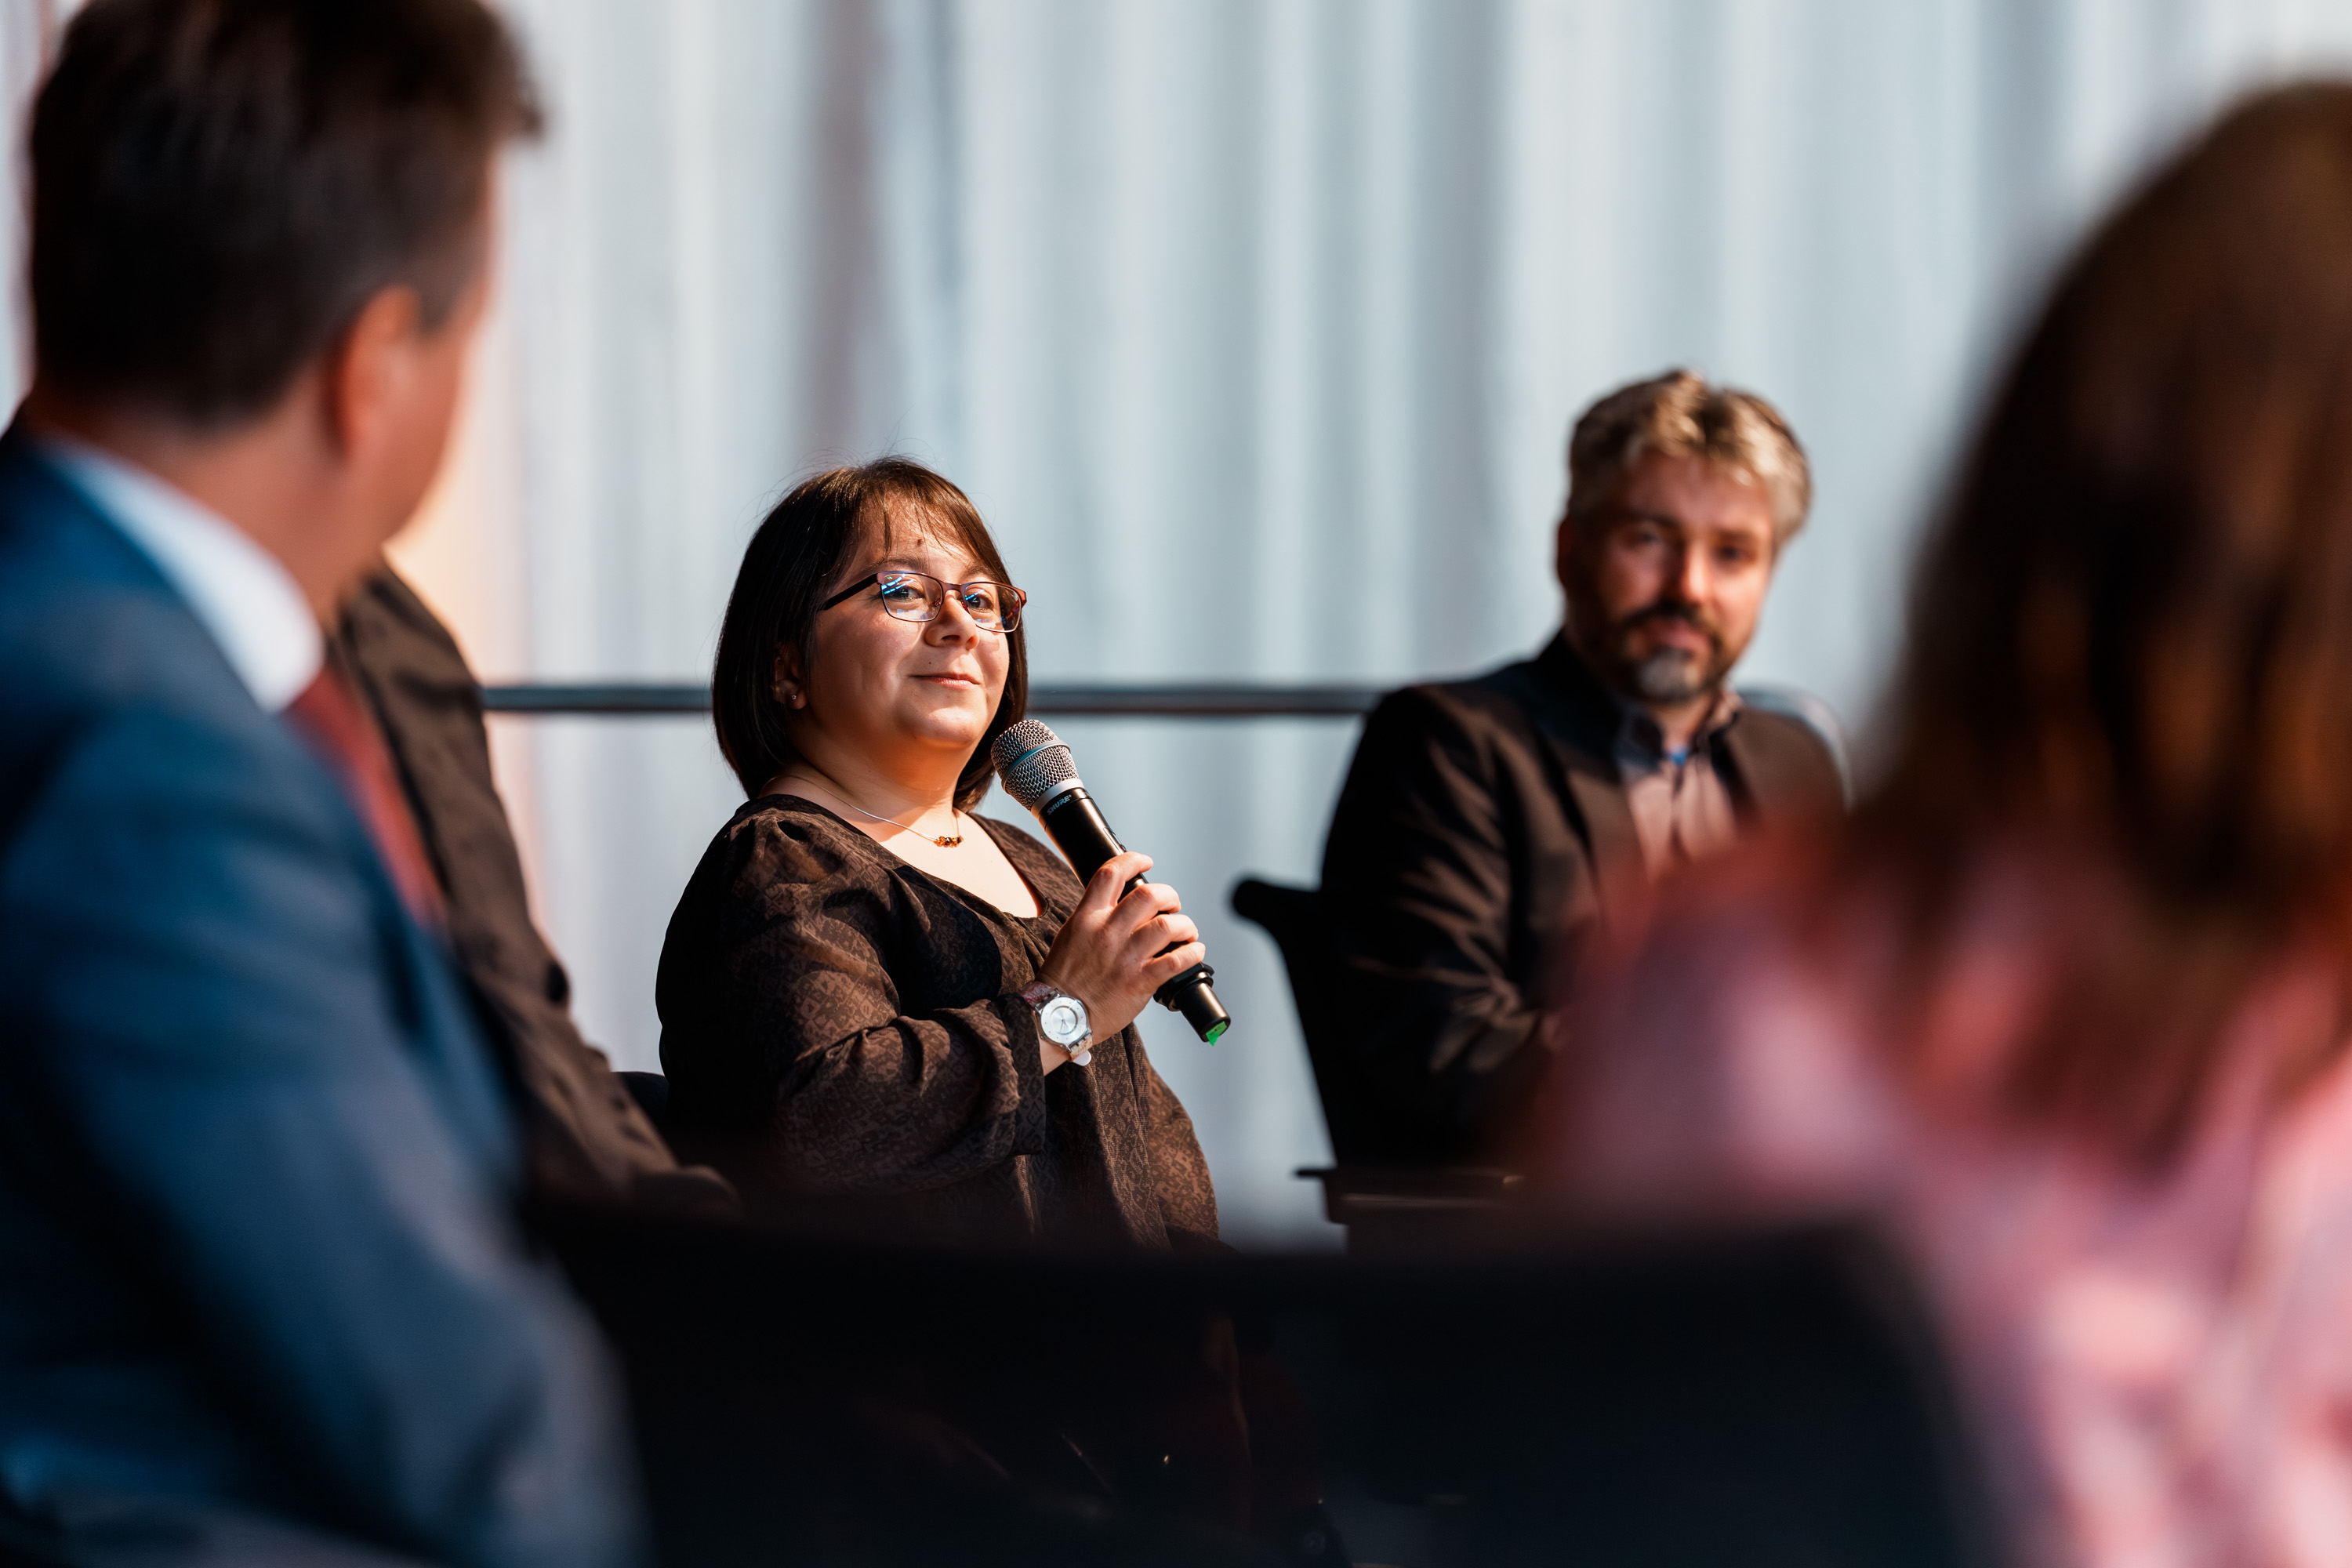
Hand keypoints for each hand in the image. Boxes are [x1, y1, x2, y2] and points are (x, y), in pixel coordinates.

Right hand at [1037, 851, 1205, 1047]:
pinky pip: (1176, 961)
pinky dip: (1193, 953)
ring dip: (1185, 925)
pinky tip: (1195, 952)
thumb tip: (1118, 906)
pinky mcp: (1139, 982)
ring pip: (1168, 926)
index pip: (1111, 874)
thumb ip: (1094, 918)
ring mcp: (1125, 957)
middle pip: (1149, 894)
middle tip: (1173, 906)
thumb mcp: (1071, 936)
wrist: (1058, 1016)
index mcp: (1088, 918)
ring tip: (1186, 932)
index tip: (1147, 861)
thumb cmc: (1065, 980)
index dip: (1133, 860)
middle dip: (1169, 895)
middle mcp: (1108, 932)